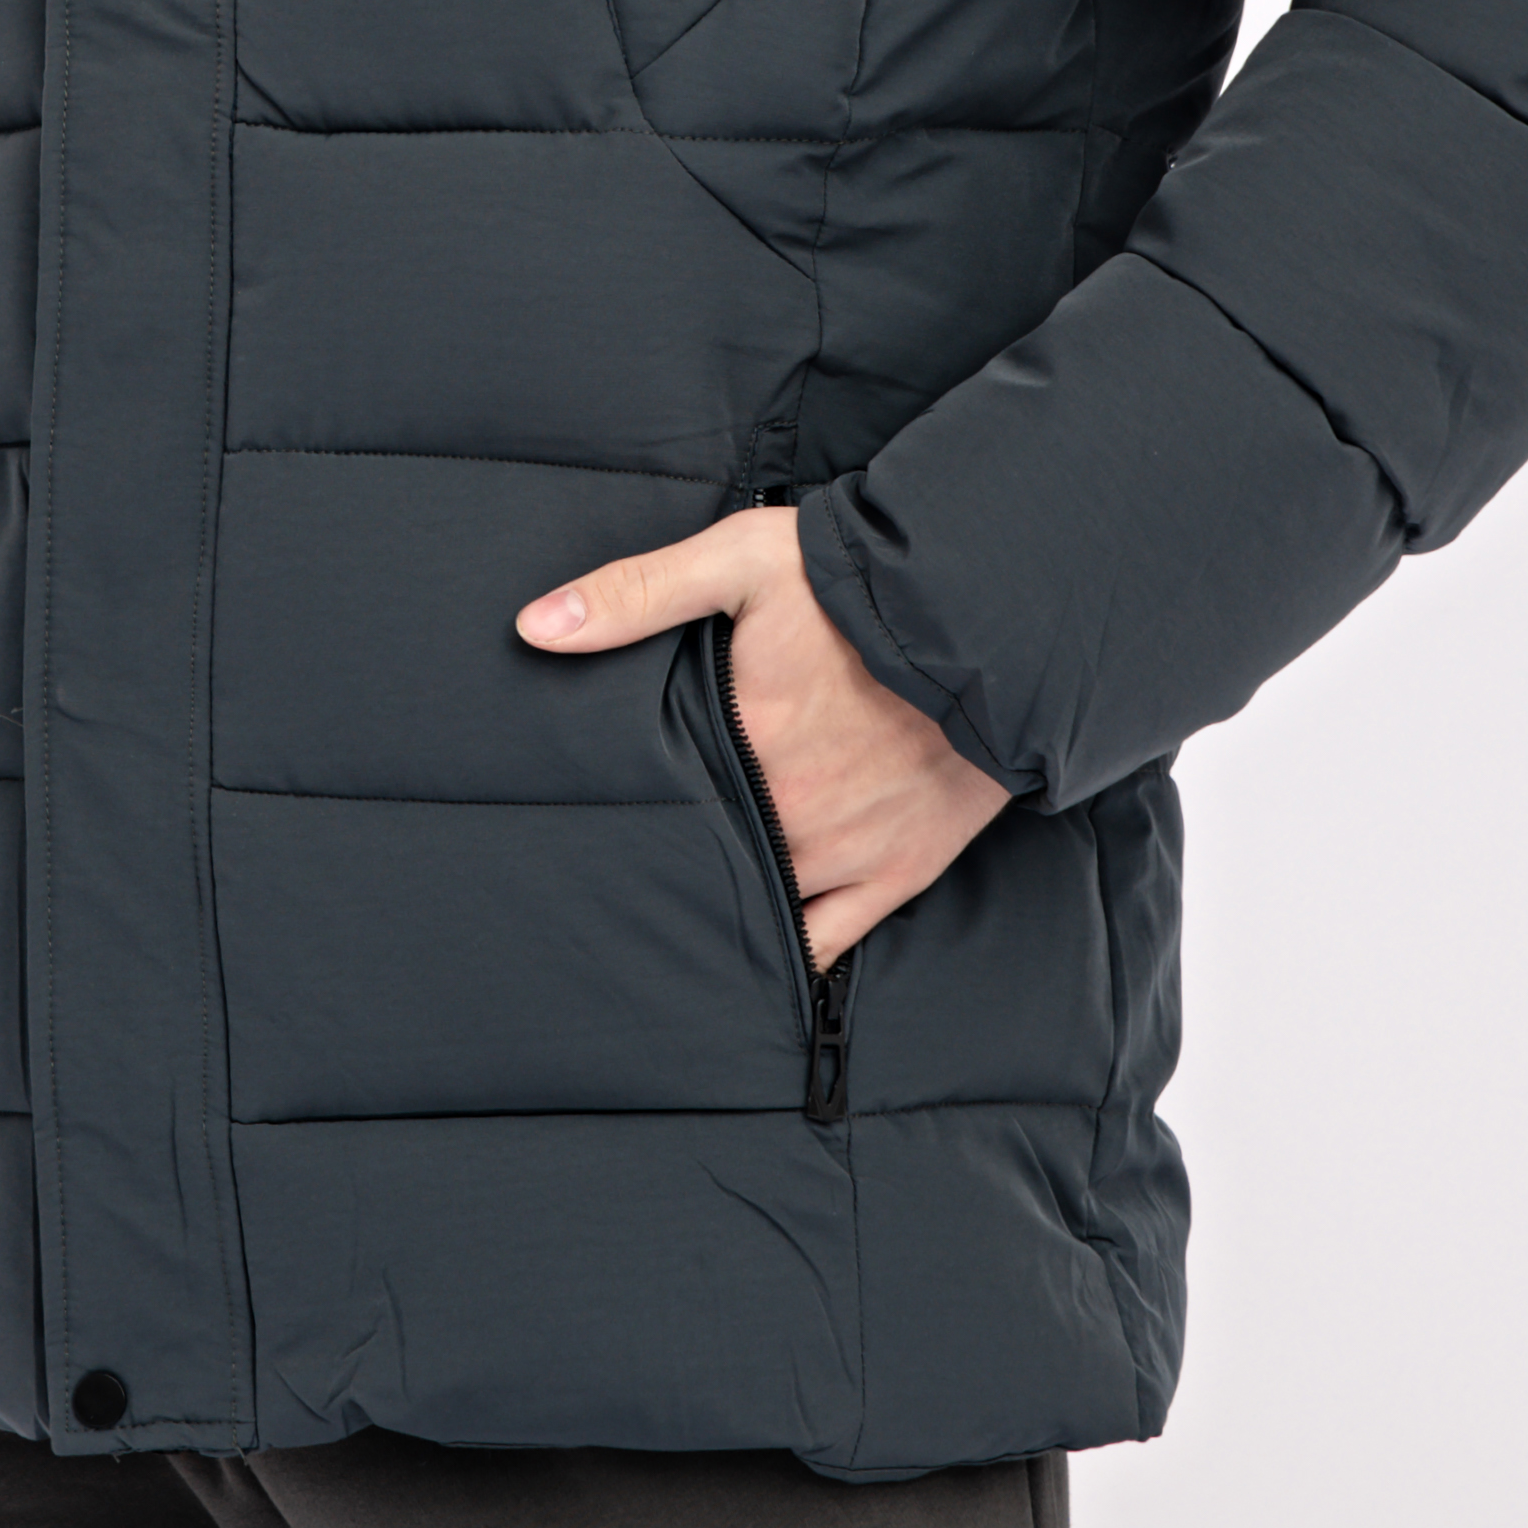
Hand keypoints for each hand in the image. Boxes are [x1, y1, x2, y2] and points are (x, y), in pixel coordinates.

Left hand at [516, 504, 1007, 965]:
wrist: (994, 610)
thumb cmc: (860, 581)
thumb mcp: (742, 561)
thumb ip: (637, 593)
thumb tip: (534, 627)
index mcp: (745, 743)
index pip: (657, 806)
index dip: (619, 822)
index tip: (580, 834)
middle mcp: (793, 810)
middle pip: (705, 861)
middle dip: (665, 870)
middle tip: (610, 890)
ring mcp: (849, 848)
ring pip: (762, 908)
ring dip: (721, 911)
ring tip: (668, 929)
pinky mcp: (903, 868)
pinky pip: (832, 941)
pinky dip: (791, 955)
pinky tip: (753, 965)